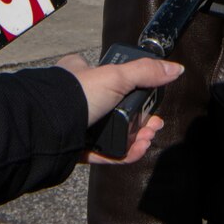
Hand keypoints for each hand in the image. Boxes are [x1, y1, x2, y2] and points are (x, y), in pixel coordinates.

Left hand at [56, 52, 183, 163]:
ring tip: (147, 139)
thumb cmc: (76, 94)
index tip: (148, 99)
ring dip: (135, 138)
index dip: (133, 89)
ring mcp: (76, 127)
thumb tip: (175, 69)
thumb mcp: (115, 76)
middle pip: (117, 111)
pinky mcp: (75, 150)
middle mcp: (76, 101)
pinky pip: (103, 154)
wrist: (47, 128)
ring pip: (112, 134)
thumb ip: (146, 72)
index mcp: (80, 76)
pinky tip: (136, 151)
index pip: (110, 77)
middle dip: (141, 120)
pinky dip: (121, 154)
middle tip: (154, 125)